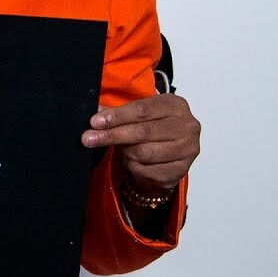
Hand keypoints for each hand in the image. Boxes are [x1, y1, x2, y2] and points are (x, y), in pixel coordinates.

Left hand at [82, 93, 199, 192]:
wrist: (175, 149)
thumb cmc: (156, 126)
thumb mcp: (141, 114)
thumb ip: (120, 113)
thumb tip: (97, 113)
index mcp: (176, 105)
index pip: (142, 110)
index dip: (117, 116)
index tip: (95, 122)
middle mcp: (187, 126)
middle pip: (143, 132)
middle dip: (113, 135)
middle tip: (89, 138)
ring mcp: (188, 149)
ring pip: (144, 153)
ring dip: (127, 152)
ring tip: (124, 150)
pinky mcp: (182, 170)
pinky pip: (148, 171)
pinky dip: (135, 167)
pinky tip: (135, 161)